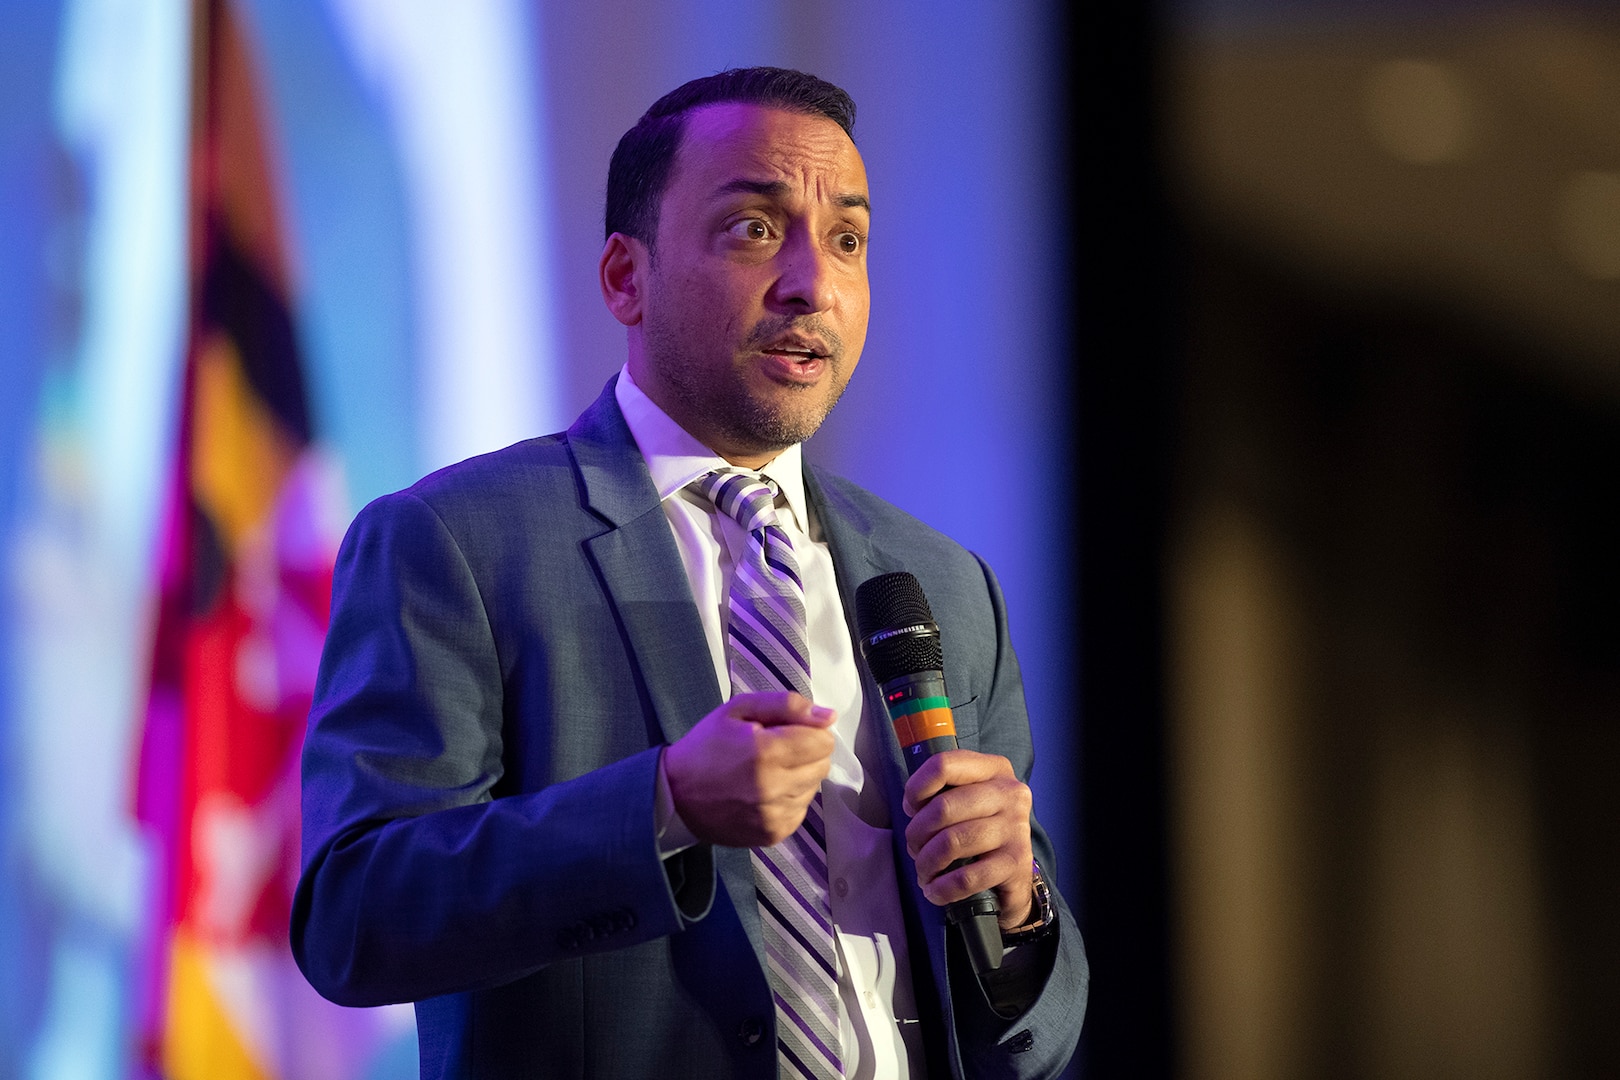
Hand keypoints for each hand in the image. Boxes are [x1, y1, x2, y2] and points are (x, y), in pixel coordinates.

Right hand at [663, 692, 835, 846]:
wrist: (675, 795)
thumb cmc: (706, 746)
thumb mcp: (738, 710)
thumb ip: (786, 706)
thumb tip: (828, 716)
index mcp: (766, 752)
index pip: (822, 741)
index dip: (808, 731)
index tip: (786, 731)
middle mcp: (775, 788)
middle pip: (822, 765)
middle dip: (806, 752)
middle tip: (776, 750)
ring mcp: (775, 816)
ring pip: (813, 787)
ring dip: (798, 776)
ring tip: (768, 771)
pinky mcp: (773, 834)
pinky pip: (801, 810)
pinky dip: (789, 798)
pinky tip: (765, 792)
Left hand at [902, 749, 1034, 929]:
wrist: (1013, 875)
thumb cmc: (979, 830)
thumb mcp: (965, 801)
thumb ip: (939, 793)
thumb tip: (913, 805)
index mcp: (994, 769)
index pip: (944, 765)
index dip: (916, 788)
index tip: (911, 809)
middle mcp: (1010, 793)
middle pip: (944, 807)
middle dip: (917, 833)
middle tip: (914, 849)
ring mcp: (1016, 827)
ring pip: (952, 842)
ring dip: (927, 863)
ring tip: (924, 872)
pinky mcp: (1016, 862)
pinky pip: (967, 877)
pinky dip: (943, 888)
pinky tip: (935, 891)